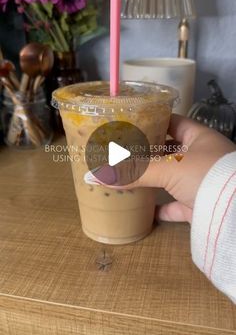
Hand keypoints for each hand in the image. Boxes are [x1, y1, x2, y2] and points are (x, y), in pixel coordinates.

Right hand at [88, 115, 234, 222]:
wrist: (235, 212)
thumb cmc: (206, 175)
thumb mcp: (170, 168)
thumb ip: (134, 172)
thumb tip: (95, 176)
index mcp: (198, 137)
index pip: (171, 122)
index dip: (150, 122)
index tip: (128, 125)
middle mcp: (200, 157)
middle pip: (168, 152)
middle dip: (146, 154)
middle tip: (119, 153)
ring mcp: (200, 182)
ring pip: (171, 179)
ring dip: (152, 181)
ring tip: (125, 178)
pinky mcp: (199, 205)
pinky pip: (176, 206)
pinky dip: (160, 208)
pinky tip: (142, 210)